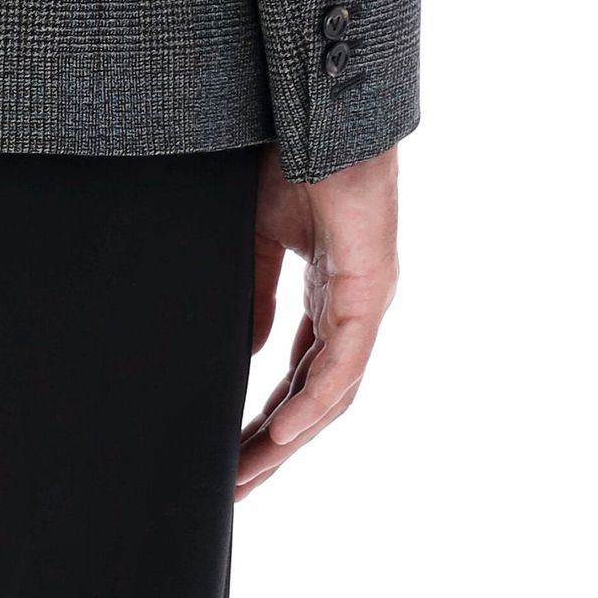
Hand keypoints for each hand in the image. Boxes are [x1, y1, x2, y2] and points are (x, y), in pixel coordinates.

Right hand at [237, 143, 399, 499]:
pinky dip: (313, 402)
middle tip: (235, 486)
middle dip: (274, 445)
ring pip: (331, 393)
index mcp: (329, 292)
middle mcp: (353, 307)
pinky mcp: (367, 290)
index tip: (230, 452)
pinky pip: (342, 363)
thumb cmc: (292, 156)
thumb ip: (256, 294)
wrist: (319, 111)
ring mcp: (364, 302)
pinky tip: (282, 432)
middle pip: (316, 397)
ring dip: (289, 439)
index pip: (300, 371)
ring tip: (248, 475)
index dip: (268, 415)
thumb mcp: (258, 235)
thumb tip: (246, 354)